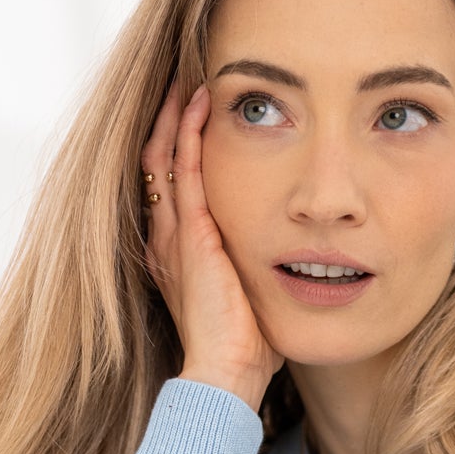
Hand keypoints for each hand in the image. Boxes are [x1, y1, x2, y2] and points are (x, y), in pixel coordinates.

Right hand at [140, 77, 282, 413]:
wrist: (225, 376)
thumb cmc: (245, 350)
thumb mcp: (252, 299)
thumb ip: (260, 272)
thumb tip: (298, 263)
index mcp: (178, 255)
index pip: (169, 188)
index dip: (176, 149)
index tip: (195, 116)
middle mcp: (166, 239)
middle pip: (156, 163)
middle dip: (167, 121)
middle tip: (183, 81)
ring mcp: (174, 235)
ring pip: (162, 157)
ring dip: (174, 115)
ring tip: (188, 77)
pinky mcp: (190, 234)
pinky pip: (183, 168)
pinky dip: (188, 131)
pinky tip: (201, 101)